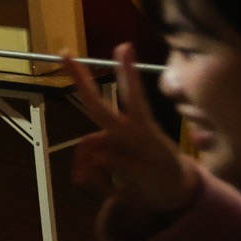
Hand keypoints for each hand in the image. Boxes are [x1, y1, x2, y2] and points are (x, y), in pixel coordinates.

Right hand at [66, 45, 199, 231]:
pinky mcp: (110, 148)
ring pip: (89, 147)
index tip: (125, 46)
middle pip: (98, 104)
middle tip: (64, 53)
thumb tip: (94, 158)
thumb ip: (121, 167)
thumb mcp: (148, 182)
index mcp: (143, 133)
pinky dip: (96, 178)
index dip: (128, 75)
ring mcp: (116, 138)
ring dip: (91, 171)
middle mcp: (126, 130)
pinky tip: (113, 191)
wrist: (175, 195)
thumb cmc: (167, 184)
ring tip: (112, 194)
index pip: (134, 100)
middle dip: (81, 80)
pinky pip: (92, 161)